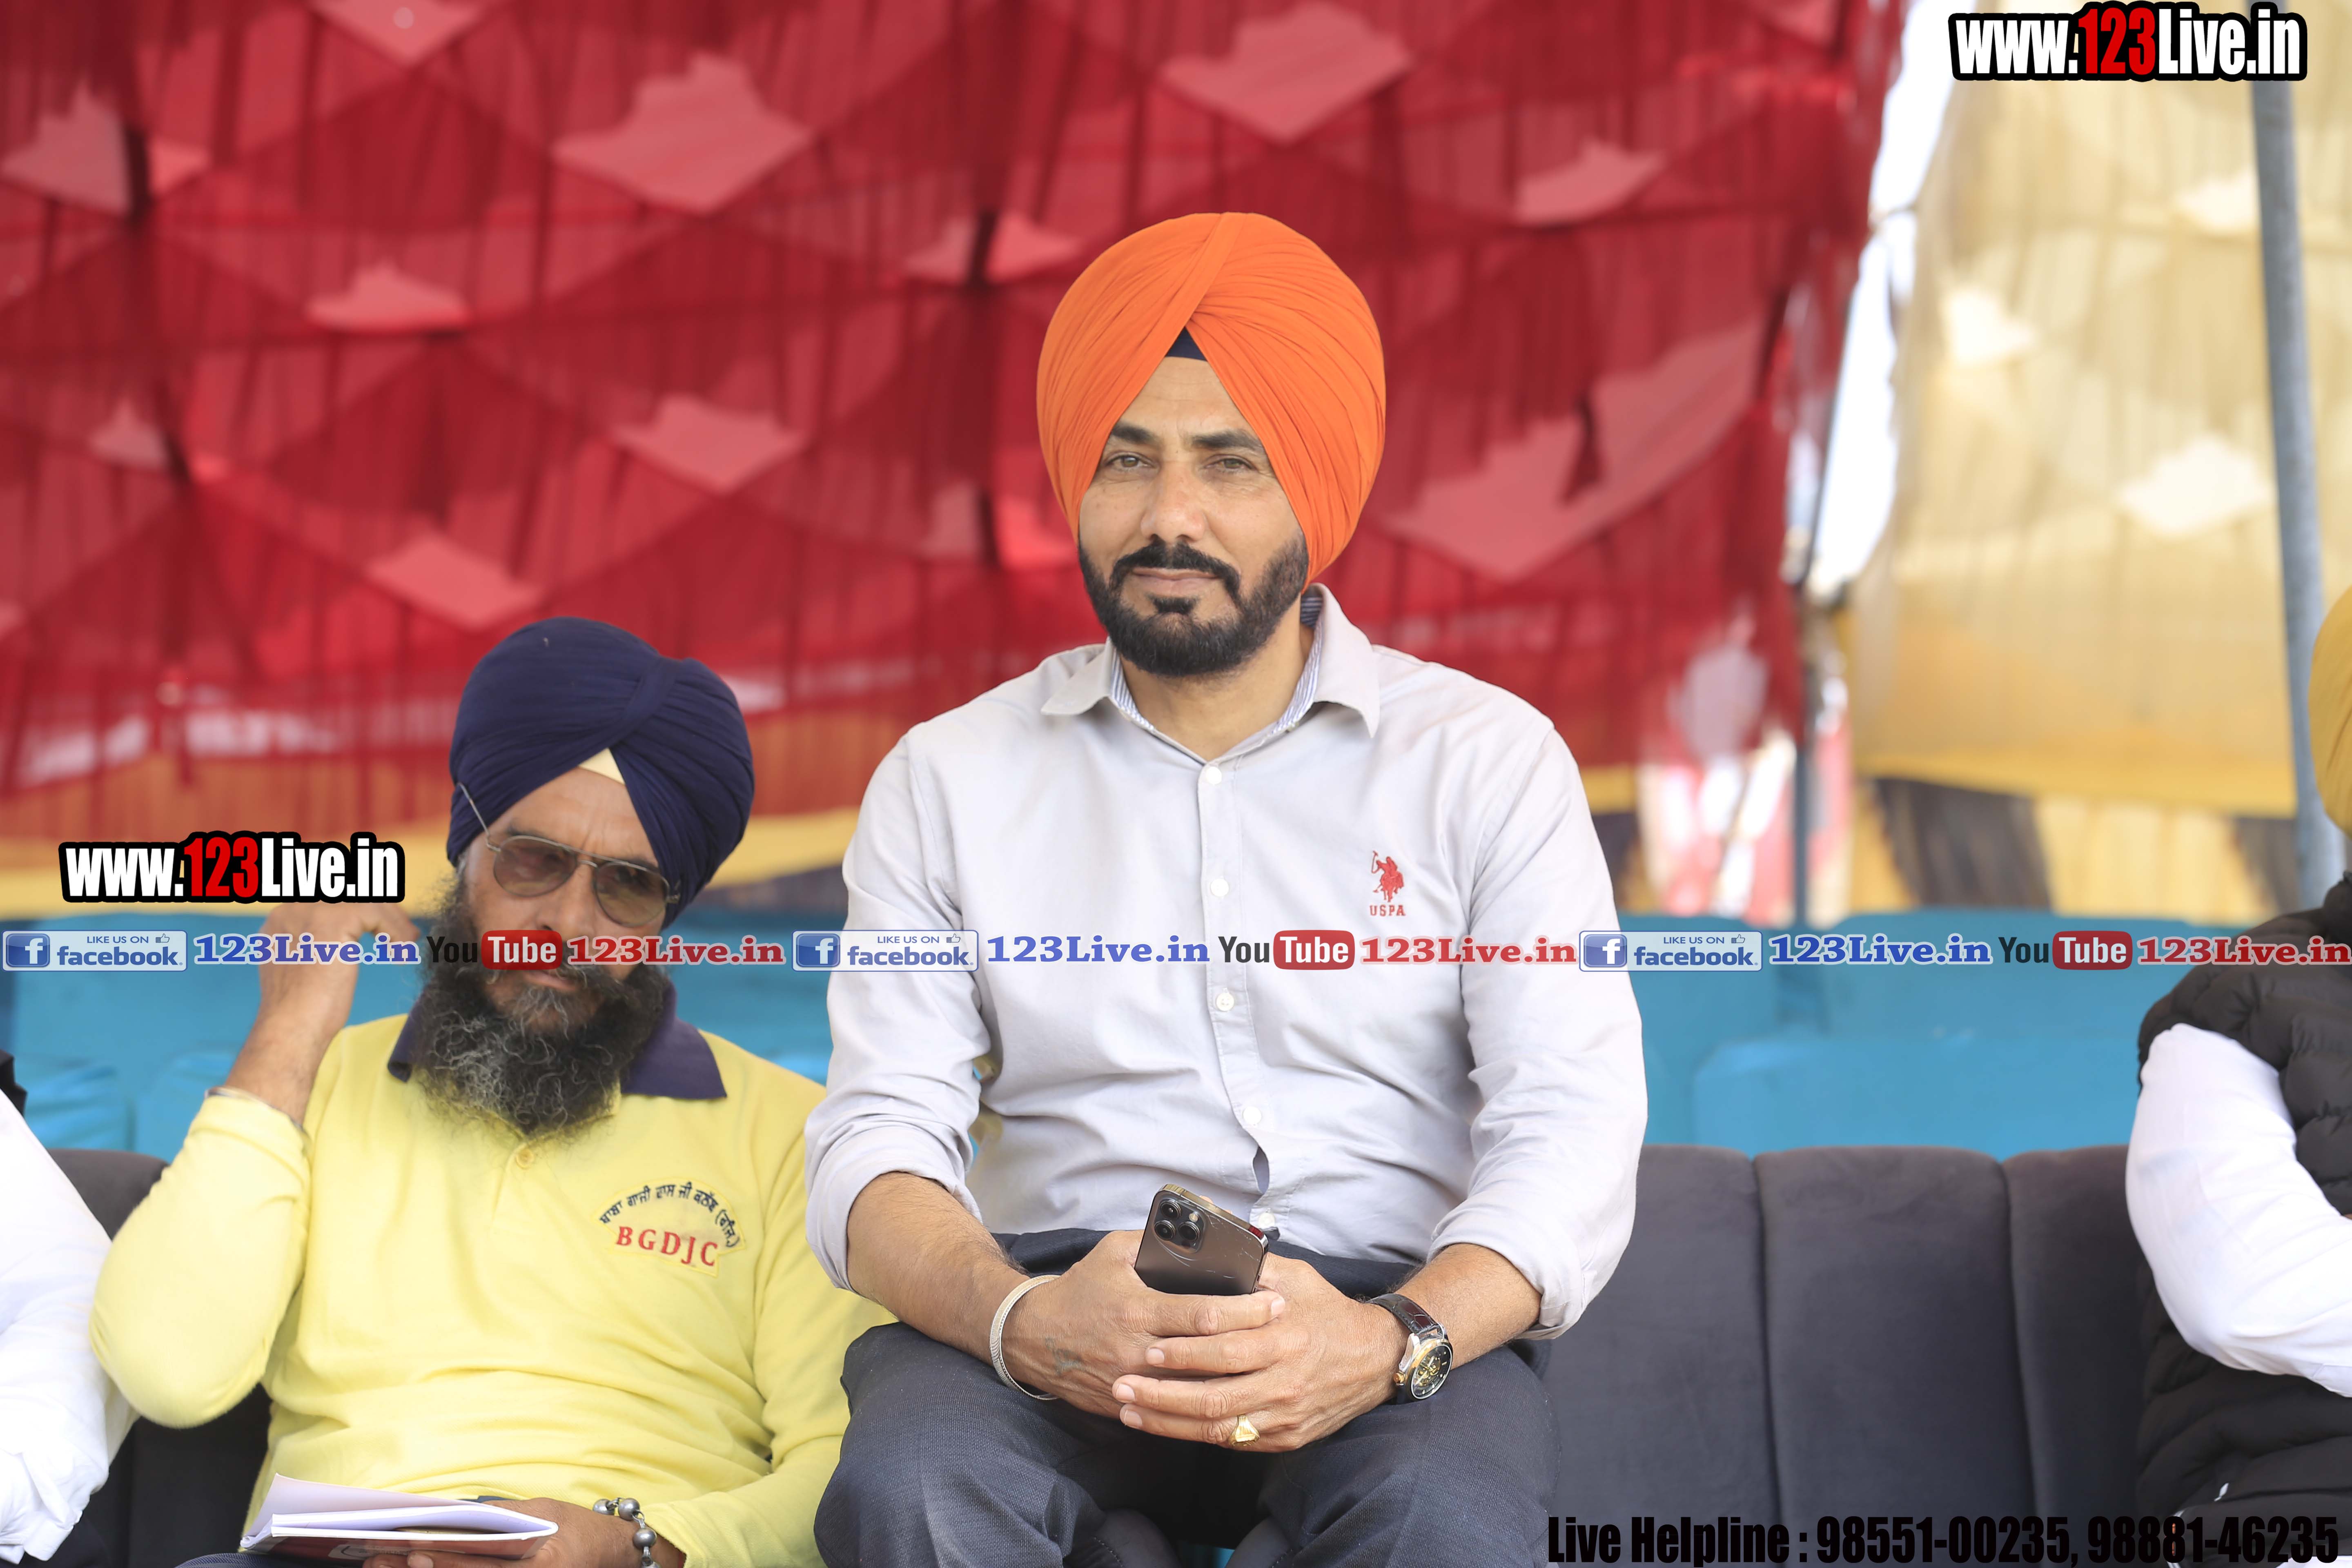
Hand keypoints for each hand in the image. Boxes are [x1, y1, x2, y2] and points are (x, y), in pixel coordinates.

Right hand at [224, 899, 418, 1119]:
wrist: (291, 1029)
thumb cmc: (302, 1013)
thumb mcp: (305, 969)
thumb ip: (314, 948)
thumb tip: (342, 944)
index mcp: (282, 920)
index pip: (331, 899)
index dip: (362, 908)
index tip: (383, 924)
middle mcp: (292, 909)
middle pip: (350, 895)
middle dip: (381, 909)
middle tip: (404, 931)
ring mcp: (311, 912)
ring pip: (366, 901)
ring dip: (394, 919)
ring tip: (408, 942)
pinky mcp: (333, 921)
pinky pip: (377, 913)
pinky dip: (395, 929)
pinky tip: (400, 950)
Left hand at [362, 1498, 683, 1567]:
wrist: (615, 1557)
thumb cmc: (578, 1530)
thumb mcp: (543, 1511)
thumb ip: (500, 1516)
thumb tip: (452, 1513)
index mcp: (538, 1557)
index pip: (478, 1554)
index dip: (437, 1549)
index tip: (405, 1541)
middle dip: (418, 1567)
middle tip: (379, 1558)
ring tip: (387, 1567)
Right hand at [999, 1231, 1284, 1416]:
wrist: (1033, 1337)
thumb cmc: (1079, 1289)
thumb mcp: (1113, 1252)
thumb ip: (1153, 1243)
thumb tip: (1196, 1236)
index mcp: (1138, 1309)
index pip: (1203, 1314)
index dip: (1245, 1310)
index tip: (1276, 1302)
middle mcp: (1137, 1350)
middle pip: (1208, 1355)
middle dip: (1252, 1343)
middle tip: (1288, 1334)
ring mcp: (1132, 1383)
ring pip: (1195, 1390)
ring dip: (1235, 1379)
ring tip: (1271, 1367)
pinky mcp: (1125, 1406)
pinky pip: (1172, 1410)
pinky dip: (1203, 1404)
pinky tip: (1233, 1395)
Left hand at [1109, 1253, 1406, 1451]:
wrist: (1374, 1358)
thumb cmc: (1327, 1311)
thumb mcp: (1296, 1277)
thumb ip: (1252, 1270)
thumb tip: (1209, 1250)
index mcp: (1284, 1339)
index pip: (1226, 1350)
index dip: (1186, 1353)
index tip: (1150, 1348)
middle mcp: (1284, 1382)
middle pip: (1214, 1396)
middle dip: (1162, 1395)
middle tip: (1122, 1386)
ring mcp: (1285, 1415)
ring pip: (1218, 1427)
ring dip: (1169, 1422)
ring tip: (1129, 1412)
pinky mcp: (1286, 1437)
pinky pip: (1234, 1442)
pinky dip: (1197, 1436)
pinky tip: (1166, 1427)